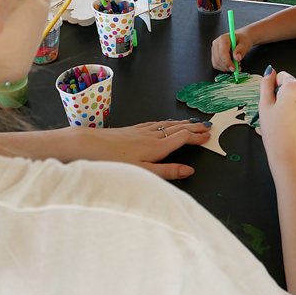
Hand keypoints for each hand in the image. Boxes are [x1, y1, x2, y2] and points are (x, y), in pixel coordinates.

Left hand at [0, 120, 210, 179]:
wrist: (86, 145)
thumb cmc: (112, 162)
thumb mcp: (142, 172)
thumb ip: (167, 172)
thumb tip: (190, 171)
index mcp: (156, 147)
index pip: (182, 138)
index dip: (196, 137)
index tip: (209, 135)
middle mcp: (151, 136)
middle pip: (176, 129)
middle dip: (193, 127)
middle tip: (207, 126)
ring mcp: (140, 131)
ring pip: (166, 124)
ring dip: (181, 123)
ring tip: (191, 122)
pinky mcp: (131, 129)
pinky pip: (154, 123)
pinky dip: (165, 122)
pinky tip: (164, 122)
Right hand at [211, 31, 253, 71]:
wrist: (242, 38)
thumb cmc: (243, 39)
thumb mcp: (245, 43)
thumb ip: (241, 50)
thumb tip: (237, 58)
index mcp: (223, 38)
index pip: (222, 53)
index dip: (227, 62)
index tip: (234, 68)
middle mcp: (216, 43)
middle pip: (218, 59)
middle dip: (227, 67)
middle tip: (237, 68)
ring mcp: (214, 49)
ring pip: (216, 63)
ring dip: (226, 68)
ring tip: (236, 65)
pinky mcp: (214, 55)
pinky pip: (217, 65)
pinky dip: (224, 68)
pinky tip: (232, 64)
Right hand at [258, 69, 295, 169]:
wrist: (292, 156)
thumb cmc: (276, 133)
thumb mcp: (264, 106)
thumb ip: (266, 84)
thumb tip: (270, 72)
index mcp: (294, 86)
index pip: (283, 76)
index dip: (275, 89)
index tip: (274, 103)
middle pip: (295, 87)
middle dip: (287, 97)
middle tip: (280, 115)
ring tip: (290, 122)